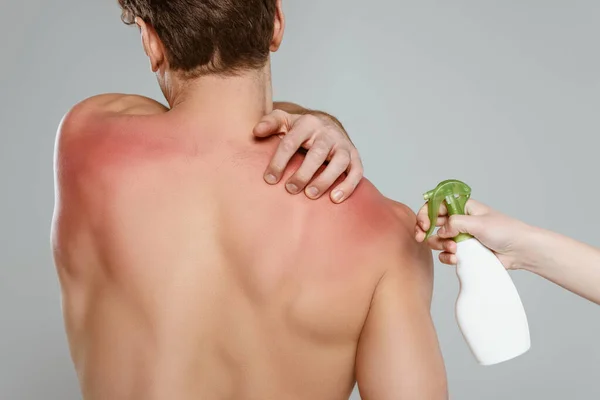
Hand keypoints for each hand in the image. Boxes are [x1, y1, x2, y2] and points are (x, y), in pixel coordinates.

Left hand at [253, 109, 362, 202]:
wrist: (327, 125)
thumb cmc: (300, 129)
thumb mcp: (284, 120)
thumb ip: (270, 123)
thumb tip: (256, 132)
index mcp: (308, 123)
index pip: (291, 142)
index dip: (279, 161)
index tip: (269, 179)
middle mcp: (328, 133)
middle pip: (317, 153)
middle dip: (303, 173)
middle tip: (290, 189)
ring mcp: (343, 145)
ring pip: (338, 163)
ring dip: (325, 180)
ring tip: (310, 195)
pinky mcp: (354, 157)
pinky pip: (356, 172)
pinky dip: (348, 186)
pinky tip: (335, 199)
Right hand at [415, 199, 533, 269]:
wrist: (520, 250)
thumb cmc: (505, 231)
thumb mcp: (478, 223)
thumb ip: (455, 223)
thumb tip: (440, 231)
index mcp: (462, 207)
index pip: (436, 205)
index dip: (426, 213)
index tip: (425, 224)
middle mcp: (459, 220)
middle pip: (432, 223)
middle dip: (425, 230)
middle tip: (421, 237)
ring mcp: (460, 236)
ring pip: (437, 240)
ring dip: (441, 246)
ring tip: (454, 249)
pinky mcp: (464, 251)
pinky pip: (446, 254)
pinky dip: (448, 257)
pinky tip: (456, 259)